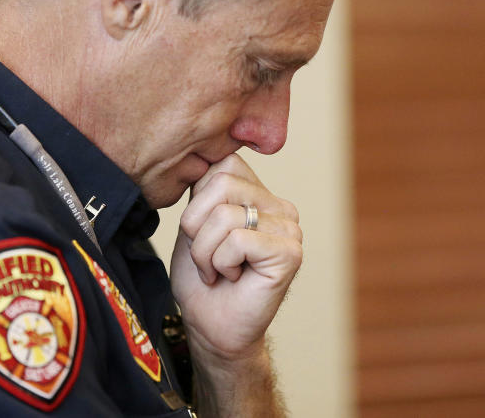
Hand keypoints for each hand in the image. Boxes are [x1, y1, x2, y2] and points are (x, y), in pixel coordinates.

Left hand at [169, 153, 302, 361]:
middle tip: (207, 257)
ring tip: (218, 270)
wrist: (212, 328)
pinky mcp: (290, 253)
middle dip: (197, 226)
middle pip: (222, 184)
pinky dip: (221, 263)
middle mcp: (280, 206)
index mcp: (260, 194)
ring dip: (205, 251)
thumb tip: (200, 155)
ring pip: (225, 214)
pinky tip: (231, 278)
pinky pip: (238, 240)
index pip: (223, 165)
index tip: (201, 234)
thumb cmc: (201, 280)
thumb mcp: (194, 223)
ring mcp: (290, 228)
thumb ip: (203, 189)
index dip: (197, 201)